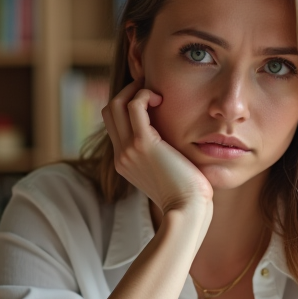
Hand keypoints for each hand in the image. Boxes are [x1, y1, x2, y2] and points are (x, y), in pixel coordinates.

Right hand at [102, 80, 212, 216]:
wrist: (188, 210)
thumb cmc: (187, 195)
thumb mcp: (168, 174)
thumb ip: (162, 157)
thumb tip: (173, 144)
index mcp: (124, 162)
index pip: (113, 124)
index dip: (127, 105)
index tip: (148, 98)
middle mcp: (121, 154)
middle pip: (109, 110)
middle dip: (127, 92)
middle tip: (149, 88)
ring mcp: (128, 149)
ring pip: (117, 104)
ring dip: (135, 90)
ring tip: (156, 92)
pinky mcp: (143, 144)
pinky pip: (134, 106)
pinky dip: (145, 95)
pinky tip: (162, 99)